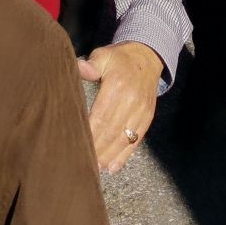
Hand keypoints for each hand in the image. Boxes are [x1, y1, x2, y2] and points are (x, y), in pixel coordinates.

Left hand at [78, 41, 164, 172]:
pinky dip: (125, 155)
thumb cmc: (119, 58)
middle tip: (83, 163)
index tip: (78, 144)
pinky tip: (113, 167)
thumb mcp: (104, 55)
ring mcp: (141, 112)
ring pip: (123, 139)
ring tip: (95, 169)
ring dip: (109, 156)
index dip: (90, 132)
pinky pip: (136, 140)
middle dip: (98, 149)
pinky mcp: (147, 118)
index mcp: (118, 86)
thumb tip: (79, 68)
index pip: (101, 115)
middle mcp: (131, 101)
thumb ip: (91, 65)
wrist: (147, 57)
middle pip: (111, 131)